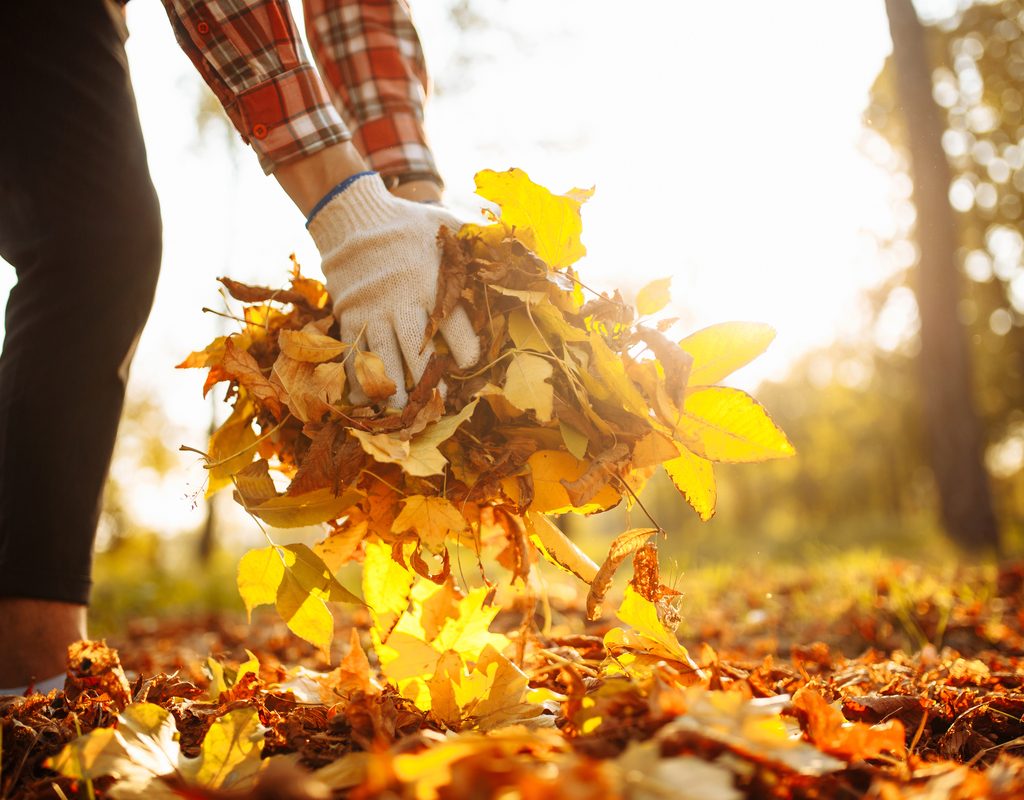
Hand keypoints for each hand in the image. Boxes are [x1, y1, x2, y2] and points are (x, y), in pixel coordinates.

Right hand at [308, 172, 479, 406]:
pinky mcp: (349, 315)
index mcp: (431, 279)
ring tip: (407, 413)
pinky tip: (366, 403)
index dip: (468, 350)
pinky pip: (353, 353)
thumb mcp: (448, 225)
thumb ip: (479, 240)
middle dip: (432, 380)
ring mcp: (372, 309)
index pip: (455, 323)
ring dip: (394, 390)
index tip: (473, 365)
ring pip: (383, 358)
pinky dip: (357, 381)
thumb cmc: (411, 225)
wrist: (354, 216)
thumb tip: (521, 249)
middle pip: (417, 349)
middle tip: (444, 403)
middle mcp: (401, 298)